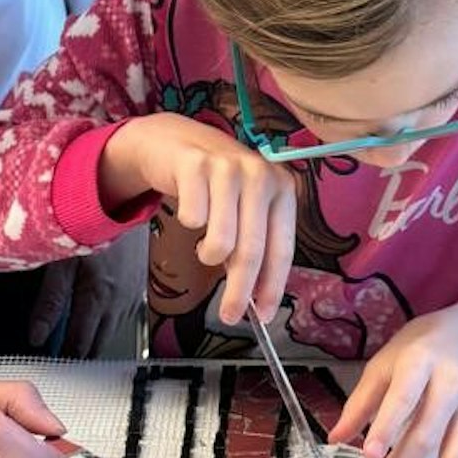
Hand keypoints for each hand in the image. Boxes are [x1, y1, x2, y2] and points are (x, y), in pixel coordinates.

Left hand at [25, 227, 149, 357]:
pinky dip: (109, 325)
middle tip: (61, 363)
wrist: (123, 198)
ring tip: (76, 348)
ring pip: (113, 332)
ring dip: (96, 341)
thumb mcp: (61, 260)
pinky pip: (124, 316)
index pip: (80, 343)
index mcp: (97, 297)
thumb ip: (49, 302)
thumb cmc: (88, 221)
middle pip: (99, 343)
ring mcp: (132, 294)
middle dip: (80, 355)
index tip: (52, 366)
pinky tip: (99, 322)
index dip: (65, 359)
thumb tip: (37, 337)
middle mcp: (119, 301)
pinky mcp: (138, 285)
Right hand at [98, 117, 295, 325]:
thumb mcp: (245, 208)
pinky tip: (191, 208)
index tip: (264, 316)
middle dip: (239, 291)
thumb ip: (254, 245)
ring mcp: (228, 168)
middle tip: (229, 315)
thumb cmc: (216, 184)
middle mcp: (260, 175)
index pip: (282, 248)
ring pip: (221, 241)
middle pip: (251, 250)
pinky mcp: (195, 165)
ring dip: (208, 254)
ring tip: (205, 243)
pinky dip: (188, 222)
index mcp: (282, 188)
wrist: (176, 142)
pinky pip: (192, 219)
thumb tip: (256, 298)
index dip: (273, 286)